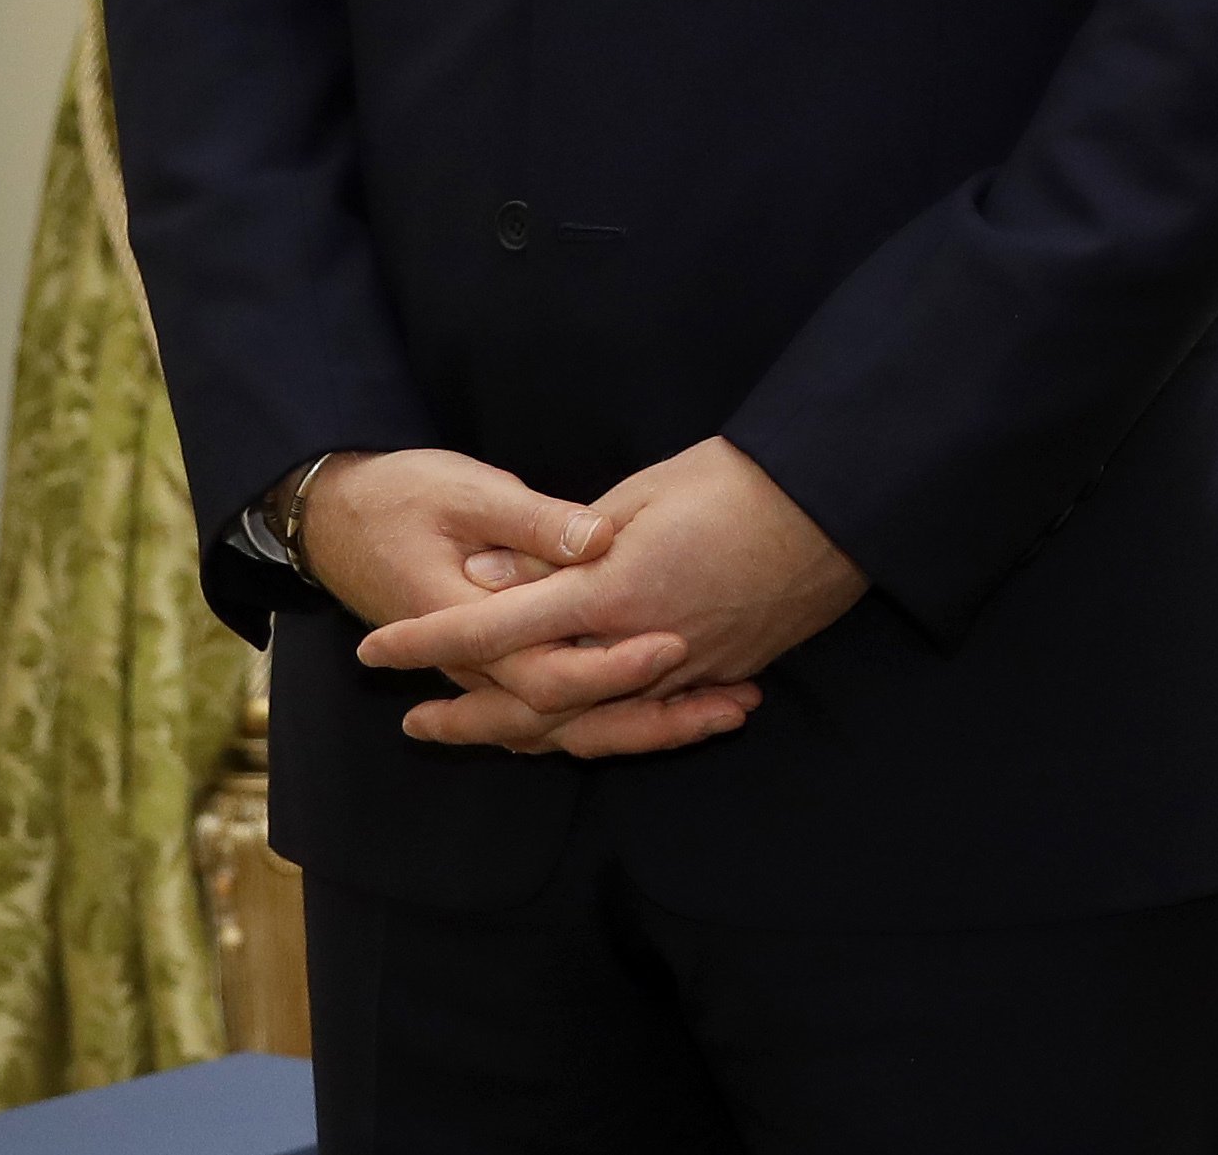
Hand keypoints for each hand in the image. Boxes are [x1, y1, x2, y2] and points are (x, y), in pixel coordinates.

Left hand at [357, 438, 862, 757]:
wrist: (840, 506)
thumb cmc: (740, 480)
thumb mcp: (642, 493)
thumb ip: (561, 542)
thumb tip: (487, 576)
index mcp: (612, 591)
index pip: (497, 628)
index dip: (431, 641)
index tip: (376, 650)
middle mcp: (640, 646)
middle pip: (536, 706)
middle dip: (471, 721)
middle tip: (415, 727)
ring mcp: (685, 670)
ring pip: (590, 726)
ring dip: (530, 735)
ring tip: (485, 737)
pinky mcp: (720, 676)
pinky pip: (644, 719)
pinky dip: (600, 727)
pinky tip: (573, 725)